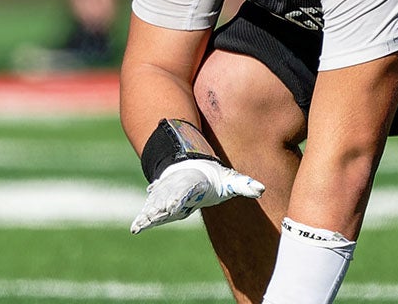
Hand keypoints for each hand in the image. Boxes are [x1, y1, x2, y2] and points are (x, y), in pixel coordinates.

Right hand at [130, 159, 264, 233]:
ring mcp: (165, 196)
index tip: (176, 203)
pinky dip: (143, 219)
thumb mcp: (229, 179)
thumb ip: (243, 185)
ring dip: (150, 214)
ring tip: (142, 223)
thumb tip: (261, 189)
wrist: (189, 167)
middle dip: (163, 207)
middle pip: (168, 199)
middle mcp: (176, 190)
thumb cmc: (211, 178)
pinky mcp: (157, 204)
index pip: (187, 191)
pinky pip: (149, 211)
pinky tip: (136, 228)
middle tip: (156, 214)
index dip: (181, 197)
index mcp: (193, 184)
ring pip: (156, 206)